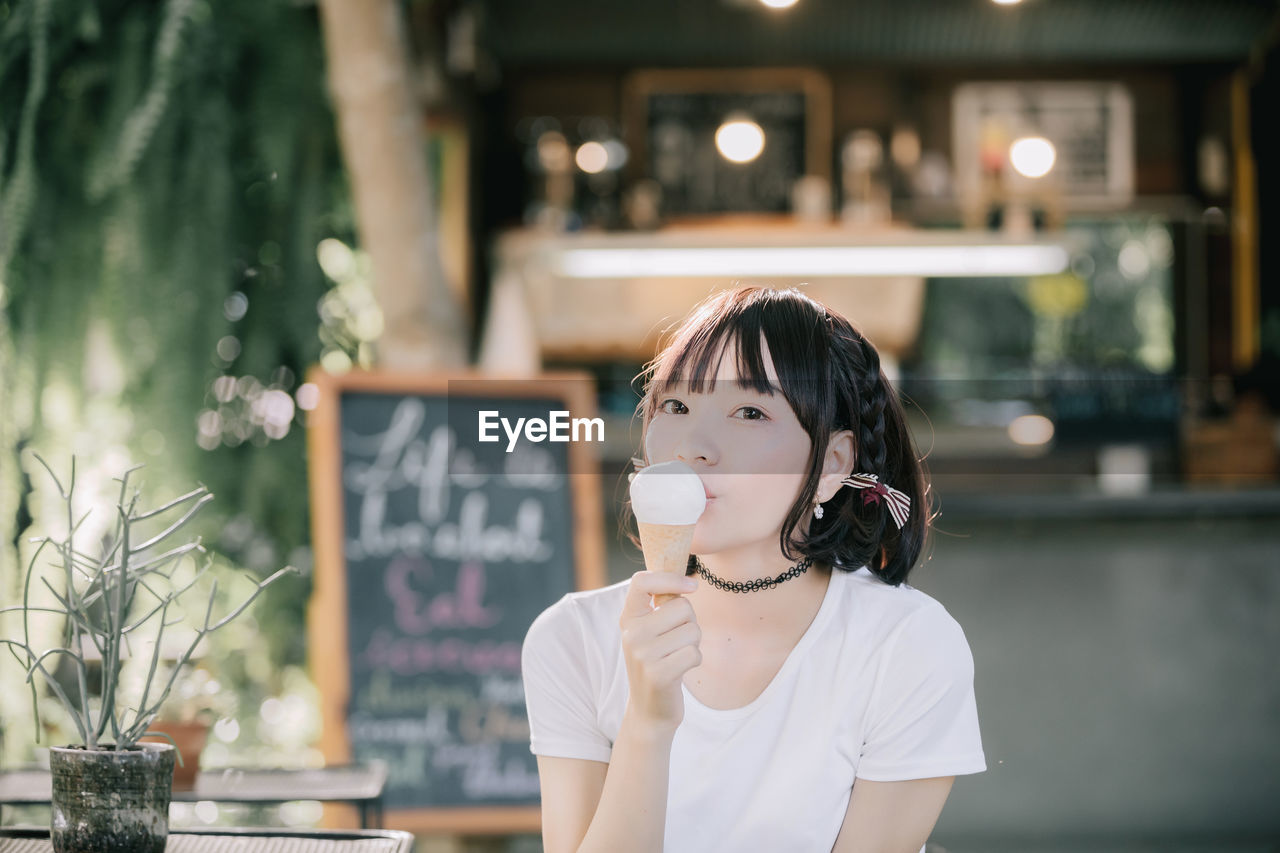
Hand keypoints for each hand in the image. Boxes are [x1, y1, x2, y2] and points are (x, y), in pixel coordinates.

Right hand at [618, 571, 701, 732]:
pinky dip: (695, 660)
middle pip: (683, 607)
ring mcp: (643, 655)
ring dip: (694, 644)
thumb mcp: (649, 630)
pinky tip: (681, 670)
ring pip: (693, 630)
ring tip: (677, 656)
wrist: (649, 710)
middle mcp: (631, 633)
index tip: (691, 586)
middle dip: (690, 622)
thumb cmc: (657, 662)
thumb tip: (687, 580)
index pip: (642, 581)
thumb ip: (661, 605)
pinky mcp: (659, 674)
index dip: (670, 578)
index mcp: (628, 618)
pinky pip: (694, 653)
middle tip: (676, 641)